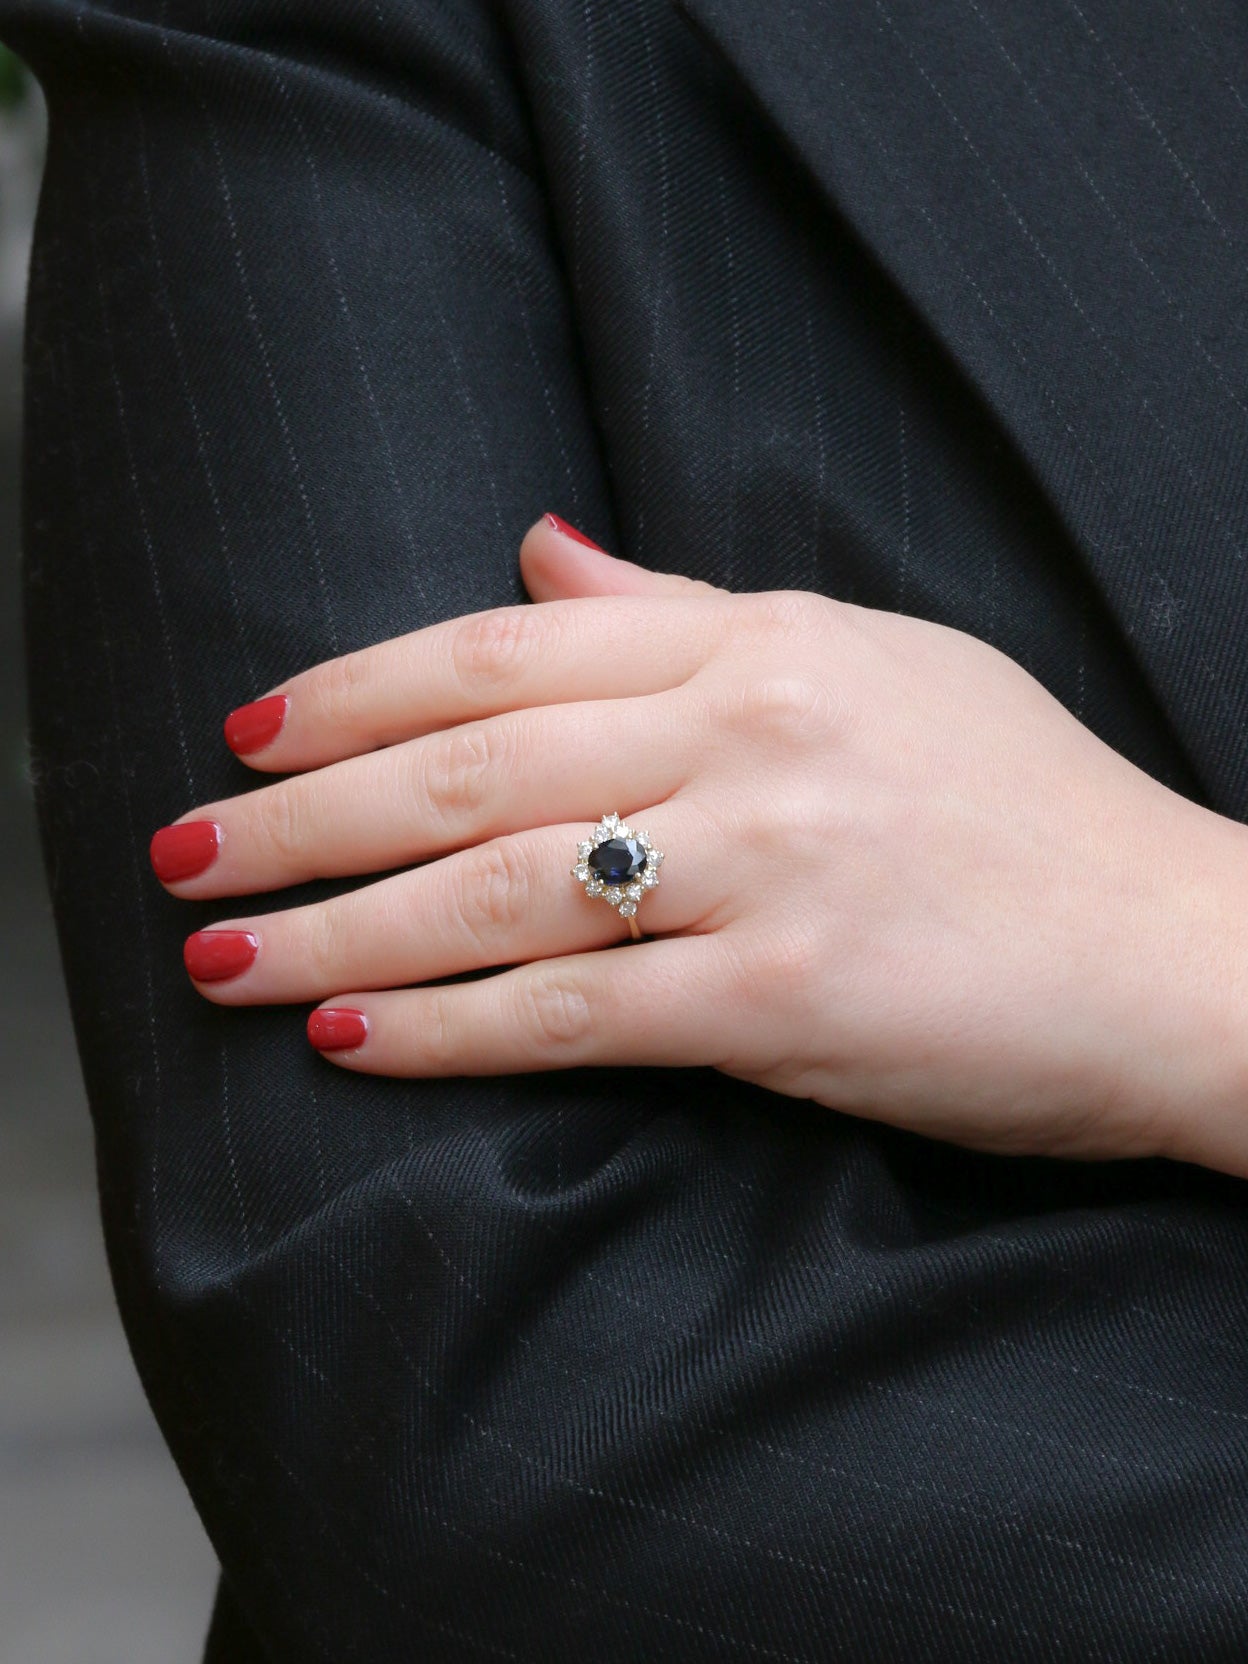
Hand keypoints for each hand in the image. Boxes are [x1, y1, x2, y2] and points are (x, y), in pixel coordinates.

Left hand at [150, 514, 1247, 1172]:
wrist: (1176, 945)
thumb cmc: (1025, 806)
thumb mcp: (868, 662)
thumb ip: (691, 611)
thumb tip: (539, 558)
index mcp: (764, 641)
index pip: (504, 649)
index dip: (354, 686)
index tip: (252, 733)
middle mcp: (753, 733)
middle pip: (465, 763)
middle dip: (299, 814)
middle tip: (185, 850)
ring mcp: (770, 863)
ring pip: (493, 889)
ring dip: (335, 930)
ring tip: (223, 956)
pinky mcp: (790, 996)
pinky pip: (573, 1011)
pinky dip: (447, 1029)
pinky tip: (352, 1040)